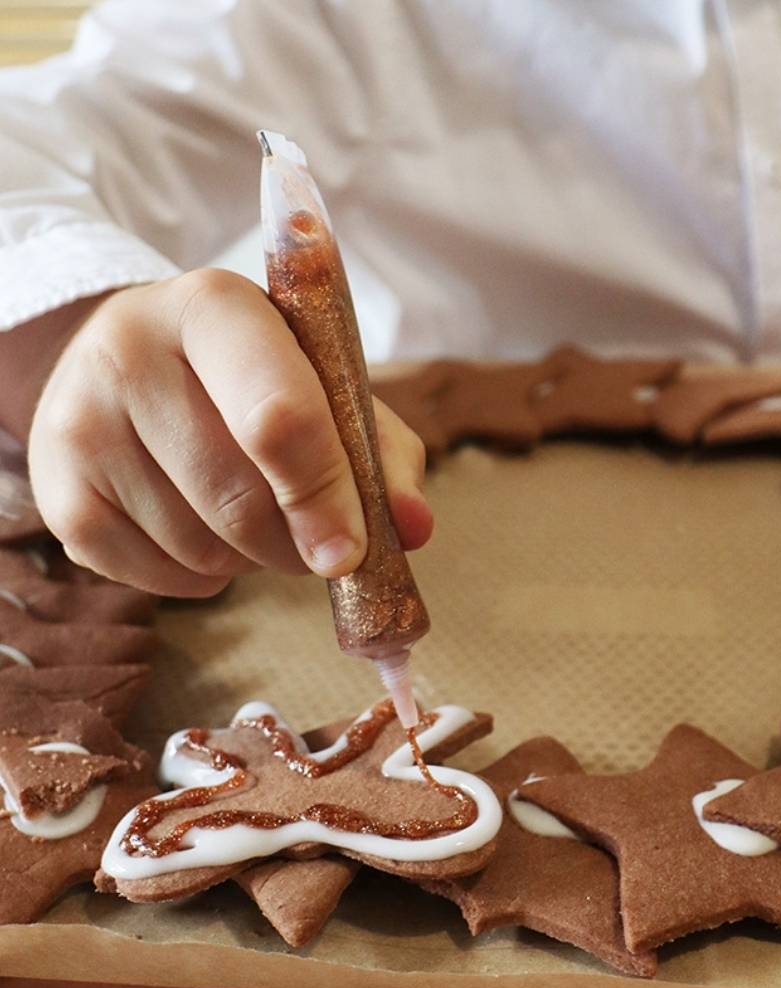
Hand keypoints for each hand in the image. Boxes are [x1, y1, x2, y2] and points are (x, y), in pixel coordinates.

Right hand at [28, 269, 431, 596]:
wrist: (133, 363)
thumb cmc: (253, 377)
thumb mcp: (327, 387)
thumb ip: (382, 453)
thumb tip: (414, 529)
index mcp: (217, 306)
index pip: (277, 415)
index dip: (324, 493)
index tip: (351, 552)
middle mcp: (131, 350)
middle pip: (240, 497)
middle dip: (296, 541)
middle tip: (317, 539)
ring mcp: (79, 420)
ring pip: (202, 546)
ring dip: (254, 558)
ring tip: (256, 515)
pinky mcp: (56, 490)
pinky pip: (158, 577)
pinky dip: (205, 577)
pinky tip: (206, 530)